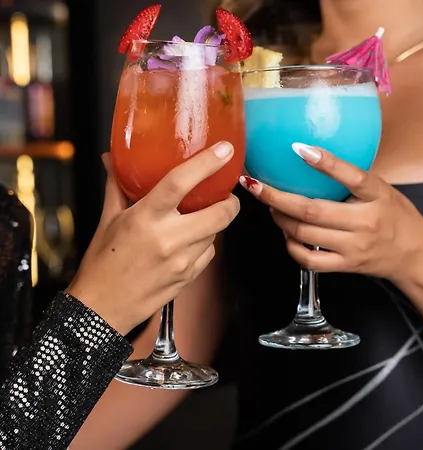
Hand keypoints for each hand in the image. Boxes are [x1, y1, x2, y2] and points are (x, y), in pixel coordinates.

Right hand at [67, 141, 239, 334]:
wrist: (103, 307)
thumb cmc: (102, 263)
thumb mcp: (107, 220)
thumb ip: (116, 186)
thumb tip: (112, 159)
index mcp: (145, 219)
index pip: (180, 183)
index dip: (206, 164)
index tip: (224, 151)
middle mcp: (168, 239)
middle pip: (220, 214)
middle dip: (230, 201)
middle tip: (225, 194)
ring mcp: (182, 261)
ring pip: (216, 234)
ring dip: (214, 223)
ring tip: (199, 218)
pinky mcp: (189, 278)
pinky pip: (209, 253)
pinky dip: (205, 243)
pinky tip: (189, 242)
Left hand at [240, 143, 422, 279]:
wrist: (412, 253)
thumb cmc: (393, 214)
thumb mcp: (379, 189)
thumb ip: (350, 179)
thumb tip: (308, 159)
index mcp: (376, 197)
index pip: (351, 176)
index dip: (324, 162)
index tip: (297, 148)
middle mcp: (364, 222)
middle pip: (311, 211)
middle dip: (276, 197)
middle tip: (255, 185)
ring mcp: (352, 247)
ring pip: (304, 234)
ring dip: (280, 219)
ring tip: (270, 206)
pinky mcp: (344, 265)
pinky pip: (308, 260)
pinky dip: (291, 246)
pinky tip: (286, 234)